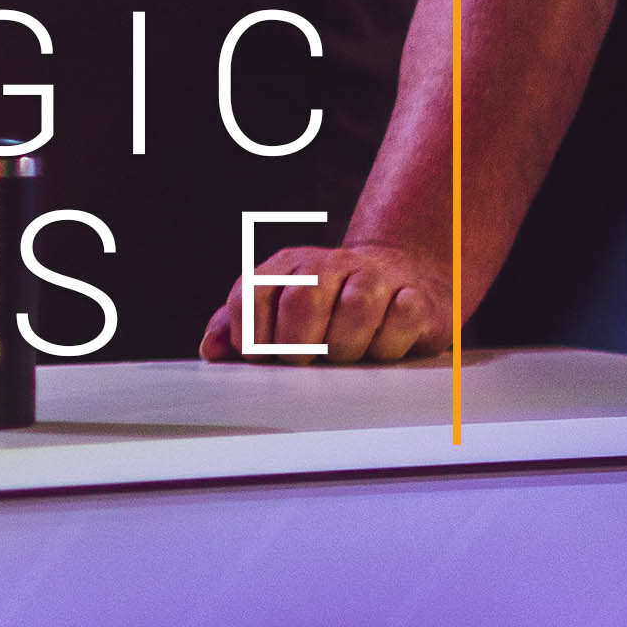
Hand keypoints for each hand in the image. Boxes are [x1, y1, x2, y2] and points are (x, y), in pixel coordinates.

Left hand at [199, 239, 453, 361]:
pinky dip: (387, 344)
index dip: (251, 335)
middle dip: (297, 344)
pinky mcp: (416, 296)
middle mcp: (329, 264)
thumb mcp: (280, 308)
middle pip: (302, 300)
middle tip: (304, 362)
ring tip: (344, 358)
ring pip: (355, 309)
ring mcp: (375, 276)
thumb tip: (211, 351)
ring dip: (345, 348)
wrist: (403, 277)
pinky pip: (401, 318)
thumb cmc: (331, 306)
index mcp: (287, 266)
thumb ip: (241, 326)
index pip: (251, 295)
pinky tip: (380, 348)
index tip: (262, 358)